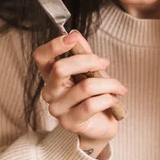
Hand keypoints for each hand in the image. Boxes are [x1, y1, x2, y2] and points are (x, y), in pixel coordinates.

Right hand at [32, 30, 127, 156]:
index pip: (41, 57)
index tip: (73, 38)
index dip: (55, 45)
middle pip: (61, 68)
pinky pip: (92, 104)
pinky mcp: (71, 122)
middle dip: (88, 61)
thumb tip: (75, 34)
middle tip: (104, 62)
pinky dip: (108, 98)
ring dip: (108, 83)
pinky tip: (114, 98)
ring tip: (118, 86)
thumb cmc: (93, 96)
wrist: (100, 126)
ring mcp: (58, 109)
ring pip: (84, 86)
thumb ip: (82, 53)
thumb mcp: (88, 71)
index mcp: (50, 76)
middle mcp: (50, 92)